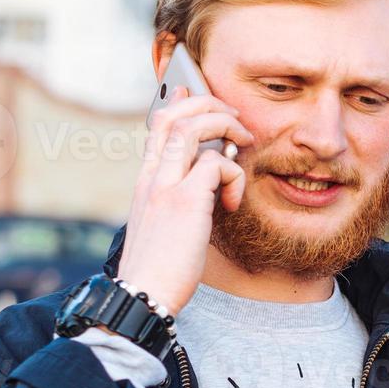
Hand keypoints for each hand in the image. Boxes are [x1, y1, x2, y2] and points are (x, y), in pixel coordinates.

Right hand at [116, 85, 255, 314]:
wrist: (142, 295)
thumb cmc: (159, 269)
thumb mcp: (166, 227)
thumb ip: (180, 200)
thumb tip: (208, 185)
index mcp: (146, 181)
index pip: (158, 126)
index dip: (179, 103)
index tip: (195, 91)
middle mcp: (152, 176)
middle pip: (176, 115)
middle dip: (211, 105)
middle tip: (237, 120)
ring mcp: (165, 186)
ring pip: (194, 128)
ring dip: (227, 127)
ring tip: (246, 144)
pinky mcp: (184, 201)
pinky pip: (217, 164)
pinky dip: (234, 175)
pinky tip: (233, 204)